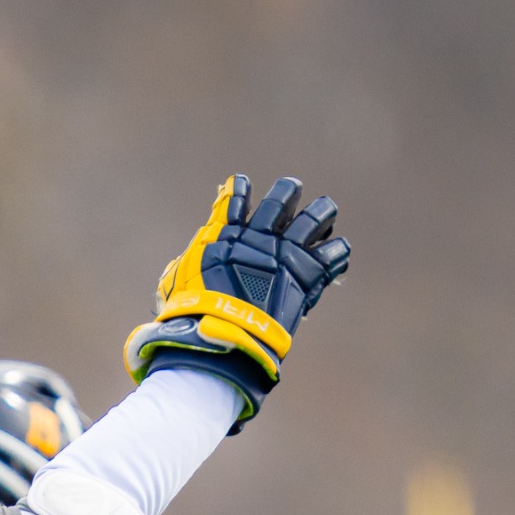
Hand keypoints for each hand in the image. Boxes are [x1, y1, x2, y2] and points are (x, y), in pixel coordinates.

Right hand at [123, 175, 350, 430]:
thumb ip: (187, 266)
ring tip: (326, 215)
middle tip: (292, 194)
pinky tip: (335, 253)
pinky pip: (334, 252)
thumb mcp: (177, 282)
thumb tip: (185, 267)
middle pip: (281, 199)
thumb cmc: (192, 311)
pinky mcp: (308, 274)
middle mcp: (259, 237)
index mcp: (226, 235)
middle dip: (287, 193)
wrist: (221, 330)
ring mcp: (287, 253)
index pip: (234, 198)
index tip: (241, 183)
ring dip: (322, 214)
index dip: (239, 189)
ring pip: (316, 216)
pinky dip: (337, 252)